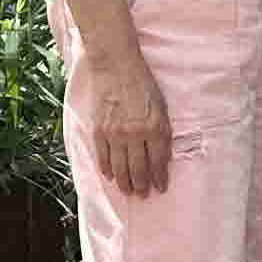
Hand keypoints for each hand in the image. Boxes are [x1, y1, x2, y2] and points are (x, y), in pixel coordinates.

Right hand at [83, 53, 174, 197]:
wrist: (115, 66)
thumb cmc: (142, 84)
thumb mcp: (161, 107)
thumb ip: (162, 132)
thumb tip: (162, 156)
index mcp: (155, 127)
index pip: (158, 162)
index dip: (159, 178)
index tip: (160, 188)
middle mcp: (135, 134)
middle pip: (139, 170)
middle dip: (142, 186)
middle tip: (143, 195)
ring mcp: (115, 134)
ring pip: (120, 168)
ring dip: (125, 184)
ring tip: (129, 192)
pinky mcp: (99, 130)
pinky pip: (103, 157)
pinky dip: (107, 170)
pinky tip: (111, 177)